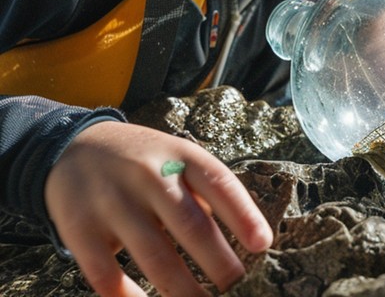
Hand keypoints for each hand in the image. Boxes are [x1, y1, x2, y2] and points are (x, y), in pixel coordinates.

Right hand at [44, 120, 273, 296]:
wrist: (76, 147)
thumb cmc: (144, 161)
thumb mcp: (178, 157)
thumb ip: (205, 191)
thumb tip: (241, 235)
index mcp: (181, 156)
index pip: (220, 184)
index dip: (244, 216)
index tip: (262, 245)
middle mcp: (149, 175)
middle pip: (191, 224)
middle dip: (218, 261)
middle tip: (235, 284)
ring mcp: (113, 202)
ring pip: (154, 255)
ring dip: (182, 289)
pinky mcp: (80, 228)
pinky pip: (106, 273)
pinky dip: (128, 296)